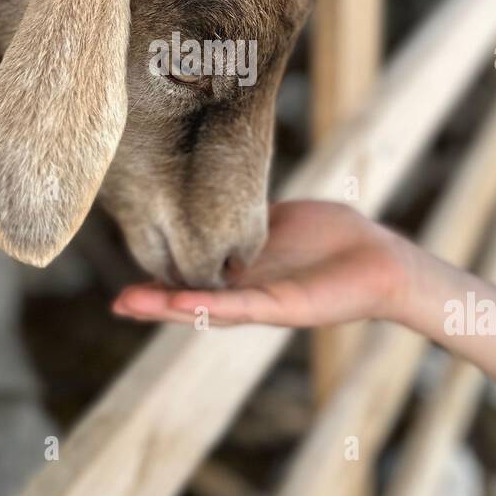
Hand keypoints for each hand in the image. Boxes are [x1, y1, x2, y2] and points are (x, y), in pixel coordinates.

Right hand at [112, 200, 412, 328]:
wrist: (380, 258)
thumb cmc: (336, 236)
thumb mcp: (278, 217)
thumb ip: (247, 213)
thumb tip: (217, 188)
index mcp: (243, 269)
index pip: (193, 273)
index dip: (159, 275)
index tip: (124, 273)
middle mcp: (247, 290)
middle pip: (190, 298)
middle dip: (153, 301)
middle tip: (116, 304)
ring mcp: (261, 301)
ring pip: (206, 307)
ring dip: (168, 308)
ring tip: (130, 305)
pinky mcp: (281, 306)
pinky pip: (239, 306)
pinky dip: (207, 306)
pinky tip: (178, 303)